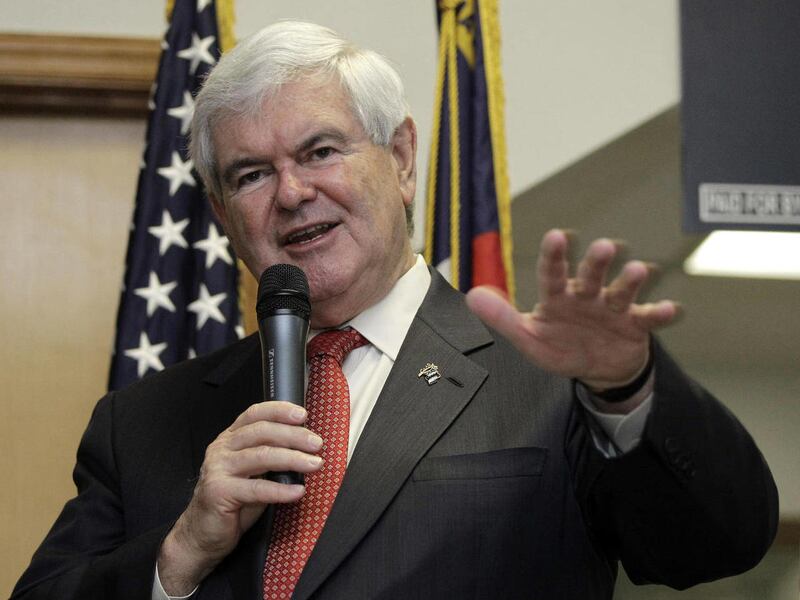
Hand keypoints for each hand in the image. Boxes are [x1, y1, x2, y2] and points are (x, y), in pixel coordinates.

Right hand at [157, 401, 323, 594]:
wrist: (202, 534)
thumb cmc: (233, 500)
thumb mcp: (253, 471)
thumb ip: (270, 455)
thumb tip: (305, 447)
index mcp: (230, 438)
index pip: (255, 414)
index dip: (279, 411)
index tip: (303, 415)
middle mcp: (222, 449)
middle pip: (262, 432)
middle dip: (294, 435)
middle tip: (317, 444)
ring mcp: (218, 469)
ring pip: (261, 456)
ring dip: (293, 458)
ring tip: (314, 464)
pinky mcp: (219, 492)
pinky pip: (257, 488)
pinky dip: (281, 490)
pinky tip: (298, 491)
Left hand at [466, 229, 678, 390]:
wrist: (600, 370)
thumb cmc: (562, 347)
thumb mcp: (530, 339)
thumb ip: (503, 319)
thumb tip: (471, 296)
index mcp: (558, 297)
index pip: (552, 273)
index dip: (553, 256)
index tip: (556, 236)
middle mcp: (586, 295)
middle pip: (591, 275)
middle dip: (597, 262)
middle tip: (604, 247)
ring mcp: (613, 308)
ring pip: (621, 291)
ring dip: (629, 281)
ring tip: (637, 270)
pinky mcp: (636, 325)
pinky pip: (649, 318)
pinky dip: (659, 314)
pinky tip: (668, 309)